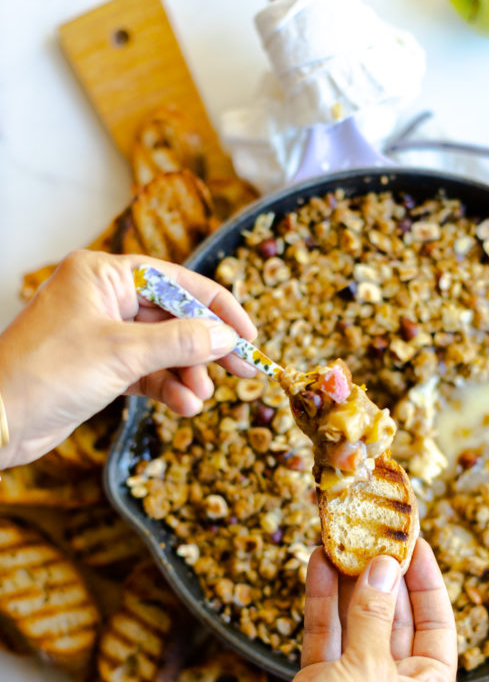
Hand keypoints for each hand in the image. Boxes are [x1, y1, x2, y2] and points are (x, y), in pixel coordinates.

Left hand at [0, 249, 256, 467]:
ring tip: (199, 399)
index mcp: (103, 274)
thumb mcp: (123, 353)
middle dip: (206, 347)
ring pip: (163, 348)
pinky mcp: (101, 367)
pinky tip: (184, 407)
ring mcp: (102, 333)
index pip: (177, 281)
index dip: (218, 308)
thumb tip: (227, 337)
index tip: (248, 336)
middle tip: (243, 371)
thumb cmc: (47, 372)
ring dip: (186, 374)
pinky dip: (167, 388)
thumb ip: (181, 342)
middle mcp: (104, 298)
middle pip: (174, 316)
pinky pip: (147, 372)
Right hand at [234, 539, 457, 681]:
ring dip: (351, 582)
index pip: (437, 624)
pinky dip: (323, 601)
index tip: (415, 543)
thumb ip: (375, 614)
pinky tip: (319, 564)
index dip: (427, 581)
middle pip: (397, 618)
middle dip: (385, 576)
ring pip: (359, 621)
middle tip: (376, 532)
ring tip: (343, 538)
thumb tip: (384, 567)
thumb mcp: (369, 669)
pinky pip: (327, 633)